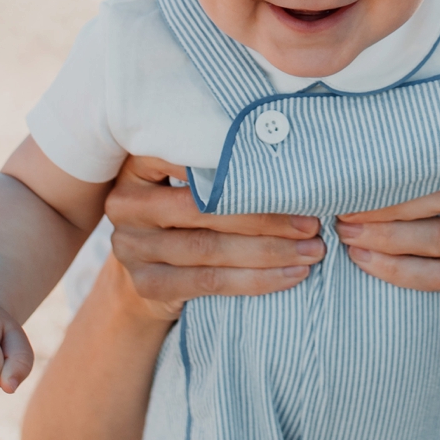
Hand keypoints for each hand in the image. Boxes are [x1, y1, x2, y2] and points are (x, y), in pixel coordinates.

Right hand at [105, 155, 323, 320]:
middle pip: (203, 208)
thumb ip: (224, 165)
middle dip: (265, 217)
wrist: (154, 272)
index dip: (241, 165)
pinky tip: (291, 275)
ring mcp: (132, 247)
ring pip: (209, 249)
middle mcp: (127, 203)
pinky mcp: (147, 284)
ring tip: (311, 250)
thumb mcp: (194, 182)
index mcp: (139, 164)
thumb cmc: (190, 214)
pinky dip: (256, 280)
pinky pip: (209, 283)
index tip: (290, 172)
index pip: (189, 157)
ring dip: (268, 252)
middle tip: (312, 222)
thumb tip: (296, 155)